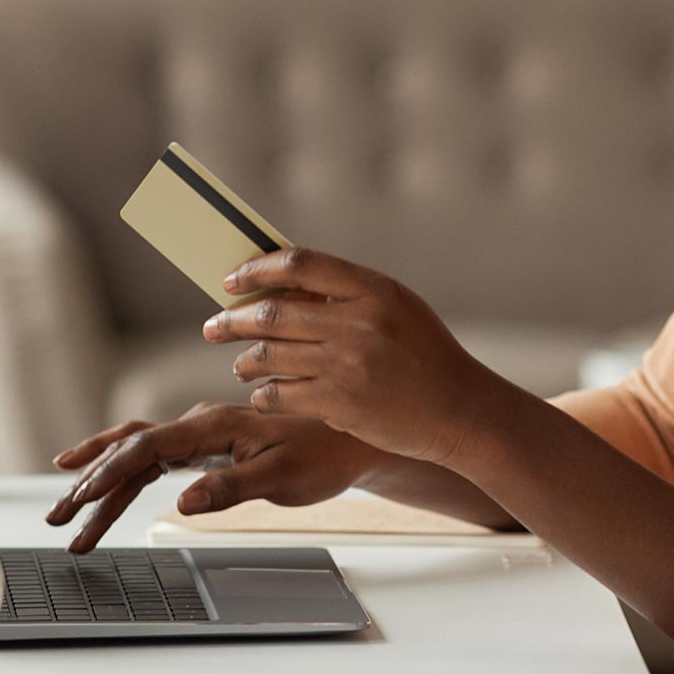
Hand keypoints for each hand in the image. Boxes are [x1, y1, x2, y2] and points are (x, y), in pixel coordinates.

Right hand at [44, 401, 375, 553]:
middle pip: (130, 448)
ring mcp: (201, 434)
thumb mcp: (280, 478)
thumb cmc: (323, 454)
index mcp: (212, 426)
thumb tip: (183, 501)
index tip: (81, 497)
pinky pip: (156, 457)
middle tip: (60, 515)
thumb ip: (229, 488)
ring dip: (103, 481)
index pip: (146, 448)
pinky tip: (106, 489)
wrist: (352, 437)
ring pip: (138, 453)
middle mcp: (200, 424)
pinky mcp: (207, 446)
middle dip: (90, 481)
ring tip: (71, 514)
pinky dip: (127, 473)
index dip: (109, 472)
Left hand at [205, 247, 512, 466]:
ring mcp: (347, 365)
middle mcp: (358, 323)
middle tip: (213, 326)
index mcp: (374, 289)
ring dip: (244, 360)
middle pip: (272, 313)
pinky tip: (263, 394)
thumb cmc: (426, 354)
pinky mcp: (339, 404)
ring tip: (239, 364)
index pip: (299, 264)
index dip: (257, 269)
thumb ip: (347, 293)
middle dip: (232, 320)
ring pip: (270, 356)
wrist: (460, 410)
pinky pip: (281, 394)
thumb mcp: (397, 307)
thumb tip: (281, 286)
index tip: (232, 279)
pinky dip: (264, 394)